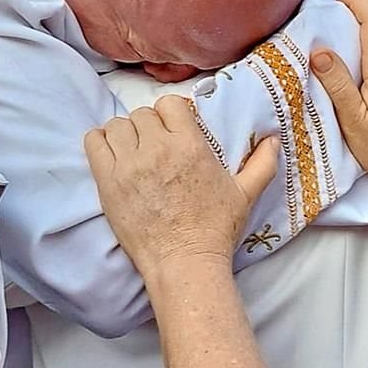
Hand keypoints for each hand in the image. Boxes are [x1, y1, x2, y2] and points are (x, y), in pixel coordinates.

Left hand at [85, 96, 278, 279]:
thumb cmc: (216, 229)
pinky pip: (93, 142)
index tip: (173, 130)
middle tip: (154, 147)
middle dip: (148, 127)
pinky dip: (100, 142)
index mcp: (190, 145)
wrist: (184, 262)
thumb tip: (273, 140)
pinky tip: (112, 155)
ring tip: (132, 152)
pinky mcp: (107, 182)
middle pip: (141, 115)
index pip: (168, 104)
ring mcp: (129, 165)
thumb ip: (262, 163)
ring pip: (117, 125)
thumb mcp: (245, 193)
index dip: (170, 115)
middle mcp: (158, 149)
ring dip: (124, 134)